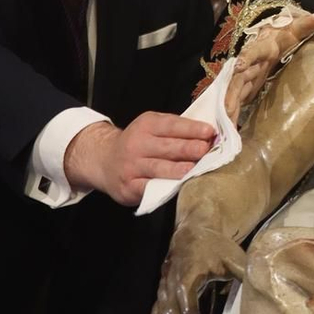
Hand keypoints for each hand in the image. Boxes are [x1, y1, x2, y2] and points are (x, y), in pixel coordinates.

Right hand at [65, 112, 218, 207]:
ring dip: (178, 169)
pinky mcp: (129, 186)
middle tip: (206, 150)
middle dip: (188, 148)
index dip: (191, 129)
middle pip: (167, 147)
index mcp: (147, 125)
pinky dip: (164, 187)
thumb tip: (208, 134)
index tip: (209, 132)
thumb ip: (176, 129)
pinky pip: (149, 188)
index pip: (171, 126)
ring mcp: (131, 166)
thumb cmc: (138, 143)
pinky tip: (178, 187)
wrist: (104, 160)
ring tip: (195, 169)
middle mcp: (137, 144)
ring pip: (159, 168)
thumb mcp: (151, 127)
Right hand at [144, 223, 247, 313]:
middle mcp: (170, 285)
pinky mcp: (160, 304)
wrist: (192, 233)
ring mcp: (163, 296)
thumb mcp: (233, 256)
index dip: (190, 313)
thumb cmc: (216, 247)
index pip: (185, 293)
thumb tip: (265, 287)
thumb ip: (244, 272)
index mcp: (189, 270)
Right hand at [222, 12, 313, 125]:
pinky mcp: (243, 88)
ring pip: (233, 93)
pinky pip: (236, 102)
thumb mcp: (292, 30)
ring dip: (229, 107)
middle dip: (232, 93)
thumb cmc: (281, 36)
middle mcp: (247, 64)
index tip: (239, 66)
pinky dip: (232, 115)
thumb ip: (303, 25)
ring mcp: (244, 78)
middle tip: (228, 107)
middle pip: (237, 79)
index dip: (245, 59)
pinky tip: (229, 129)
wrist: (270, 40)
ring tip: (226, 122)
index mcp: (259, 49)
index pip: (252, 52)